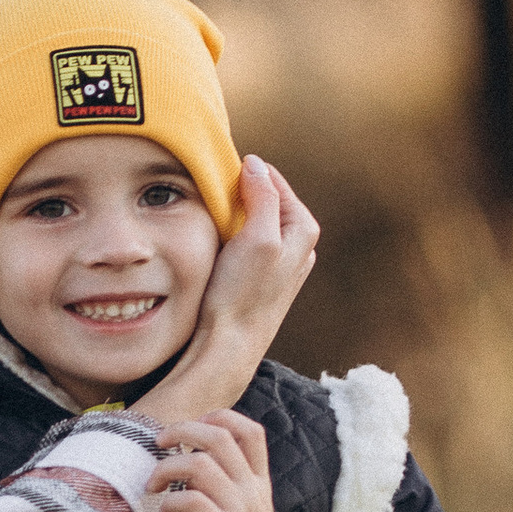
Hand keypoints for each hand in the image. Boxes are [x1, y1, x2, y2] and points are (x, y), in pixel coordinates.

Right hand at [136, 157, 318, 429]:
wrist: (227, 346)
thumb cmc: (242, 294)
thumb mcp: (257, 238)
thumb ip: (262, 197)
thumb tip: (255, 165)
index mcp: (303, 231)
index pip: (275, 182)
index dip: (248, 171)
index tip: (220, 165)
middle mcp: (297, 247)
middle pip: (267, 200)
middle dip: (242, 190)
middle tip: (211, 183)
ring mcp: (279, 263)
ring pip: (256, 221)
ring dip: (234, 212)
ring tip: (209, 207)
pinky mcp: (259, 278)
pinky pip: (246, 242)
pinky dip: (230, 234)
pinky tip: (212, 240)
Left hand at [148, 411, 289, 511]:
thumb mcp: (246, 508)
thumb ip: (230, 480)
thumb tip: (194, 454)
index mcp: (259, 481)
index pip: (250, 430)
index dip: (219, 416)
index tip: (191, 428)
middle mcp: (253, 491)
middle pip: (219, 437)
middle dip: (182, 430)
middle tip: (159, 442)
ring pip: (201, 465)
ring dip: (167, 468)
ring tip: (153, 484)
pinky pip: (194, 502)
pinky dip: (171, 500)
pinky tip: (165, 511)